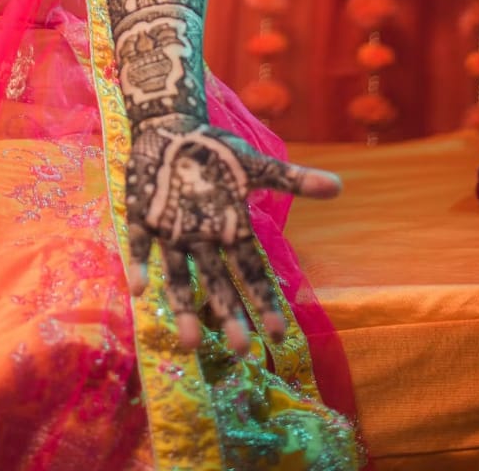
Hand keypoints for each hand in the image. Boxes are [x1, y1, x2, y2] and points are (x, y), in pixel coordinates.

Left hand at [125, 116, 339, 354]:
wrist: (171, 128)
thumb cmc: (214, 150)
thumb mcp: (253, 163)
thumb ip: (291, 179)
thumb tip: (339, 186)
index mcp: (229, 228)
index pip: (251, 272)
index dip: (264, 300)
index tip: (277, 333)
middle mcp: (201, 239)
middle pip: (217, 283)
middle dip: (229, 314)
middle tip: (241, 350)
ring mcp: (169, 232)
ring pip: (177, 275)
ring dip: (182, 306)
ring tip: (190, 342)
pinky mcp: (141, 218)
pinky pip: (139, 246)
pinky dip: (139, 265)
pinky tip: (140, 289)